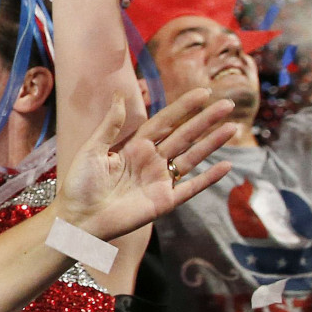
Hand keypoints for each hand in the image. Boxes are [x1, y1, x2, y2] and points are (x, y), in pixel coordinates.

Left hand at [55, 90, 235, 242]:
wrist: (78, 219)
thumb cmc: (80, 183)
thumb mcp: (92, 148)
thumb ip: (111, 124)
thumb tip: (121, 95)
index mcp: (135, 146)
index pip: (166, 121)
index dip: (184, 107)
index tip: (204, 92)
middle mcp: (151, 160)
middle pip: (184, 136)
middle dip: (206, 120)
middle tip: (228, 104)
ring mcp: (160, 180)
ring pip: (192, 157)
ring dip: (212, 143)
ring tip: (232, 128)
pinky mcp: (164, 201)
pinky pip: (191, 187)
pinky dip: (209, 178)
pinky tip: (225, 166)